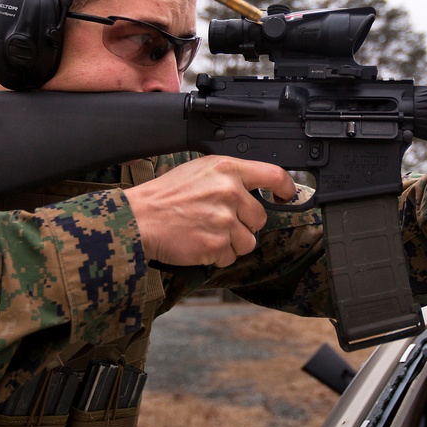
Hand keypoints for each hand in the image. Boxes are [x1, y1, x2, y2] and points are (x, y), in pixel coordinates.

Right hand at [123, 155, 296, 266]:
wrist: (139, 219)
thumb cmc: (164, 196)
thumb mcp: (199, 171)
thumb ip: (229, 177)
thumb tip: (253, 188)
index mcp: (226, 169)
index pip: (273, 174)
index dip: (286, 188)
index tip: (287, 196)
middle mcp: (230, 192)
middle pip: (260, 217)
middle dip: (243, 224)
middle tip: (217, 221)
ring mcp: (224, 219)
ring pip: (248, 241)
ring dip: (231, 243)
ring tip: (206, 232)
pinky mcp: (217, 244)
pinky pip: (230, 257)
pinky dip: (217, 256)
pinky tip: (198, 243)